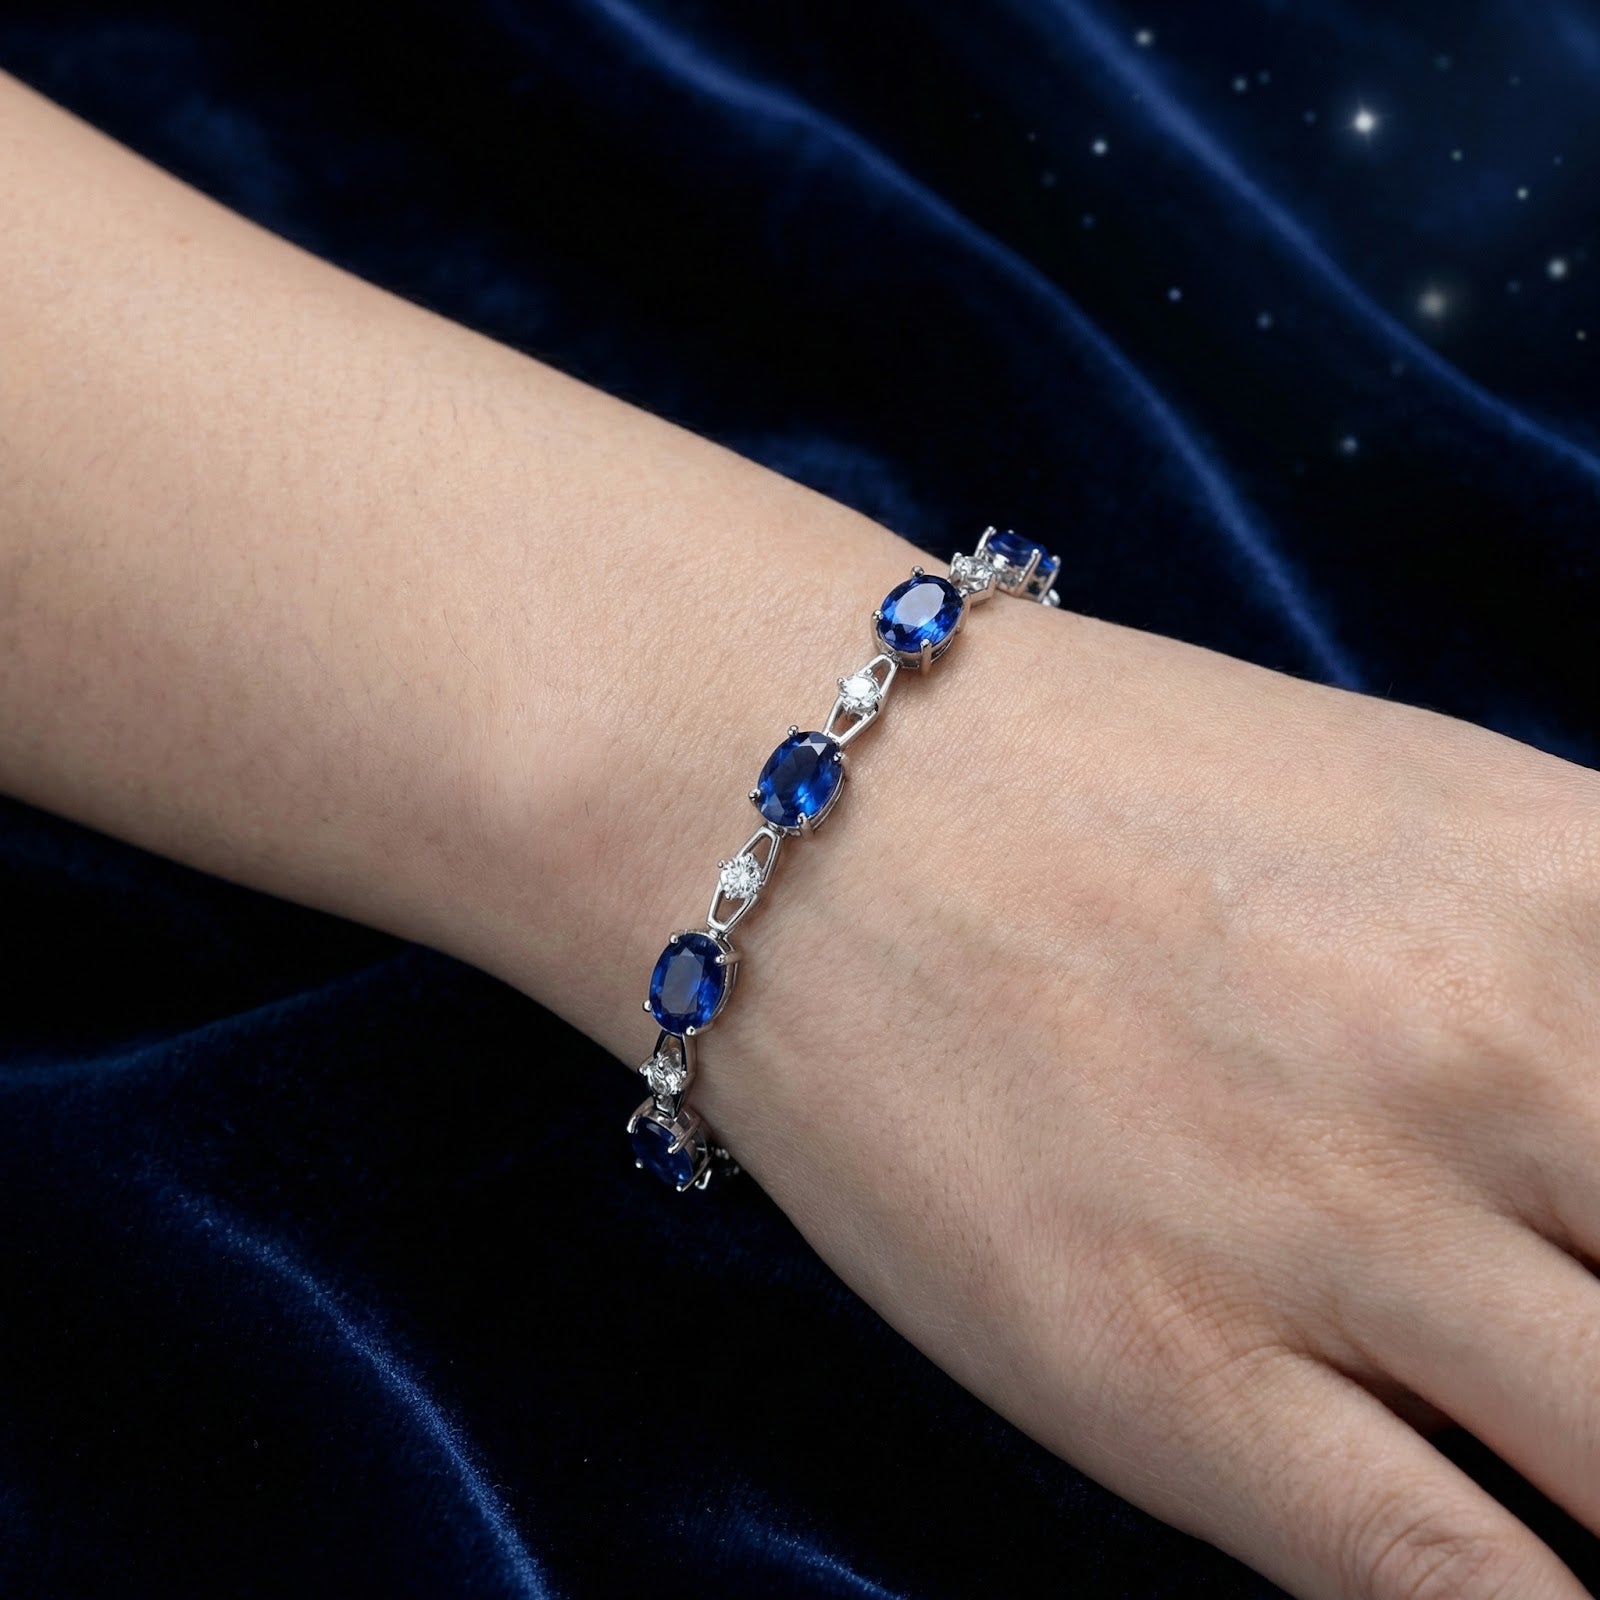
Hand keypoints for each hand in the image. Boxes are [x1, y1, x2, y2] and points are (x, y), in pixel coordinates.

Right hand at [695, 602, 1599, 1598]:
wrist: (801, 795)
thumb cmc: (1094, 784)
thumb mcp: (1421, 816)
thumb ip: (1598, 963)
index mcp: (1584, 894)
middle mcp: (1499, 1060)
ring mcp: (1334, 1233)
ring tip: (1576, 1449)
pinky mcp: (1173, 1381)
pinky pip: (1460, 1598)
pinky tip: (1526, 1560)